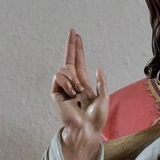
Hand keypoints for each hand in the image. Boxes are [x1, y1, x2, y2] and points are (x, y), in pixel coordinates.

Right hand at [51, 29, 108, 159]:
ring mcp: (63, 88)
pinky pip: (59, 77)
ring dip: (73, 78)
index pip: (79, 63)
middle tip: (72, 30)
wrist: (87, 129)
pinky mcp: (55, 93)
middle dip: (71, 45)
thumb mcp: (104, 97)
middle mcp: (72, 84)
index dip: (78, 50)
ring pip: (64, 69)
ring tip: (77, 91)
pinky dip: (67, 82)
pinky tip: (71, 92)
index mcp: (83, 84)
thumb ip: (101, 82)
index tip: (77, 36)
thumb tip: (98, 67)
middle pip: (69, 60)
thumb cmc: (97, 117)